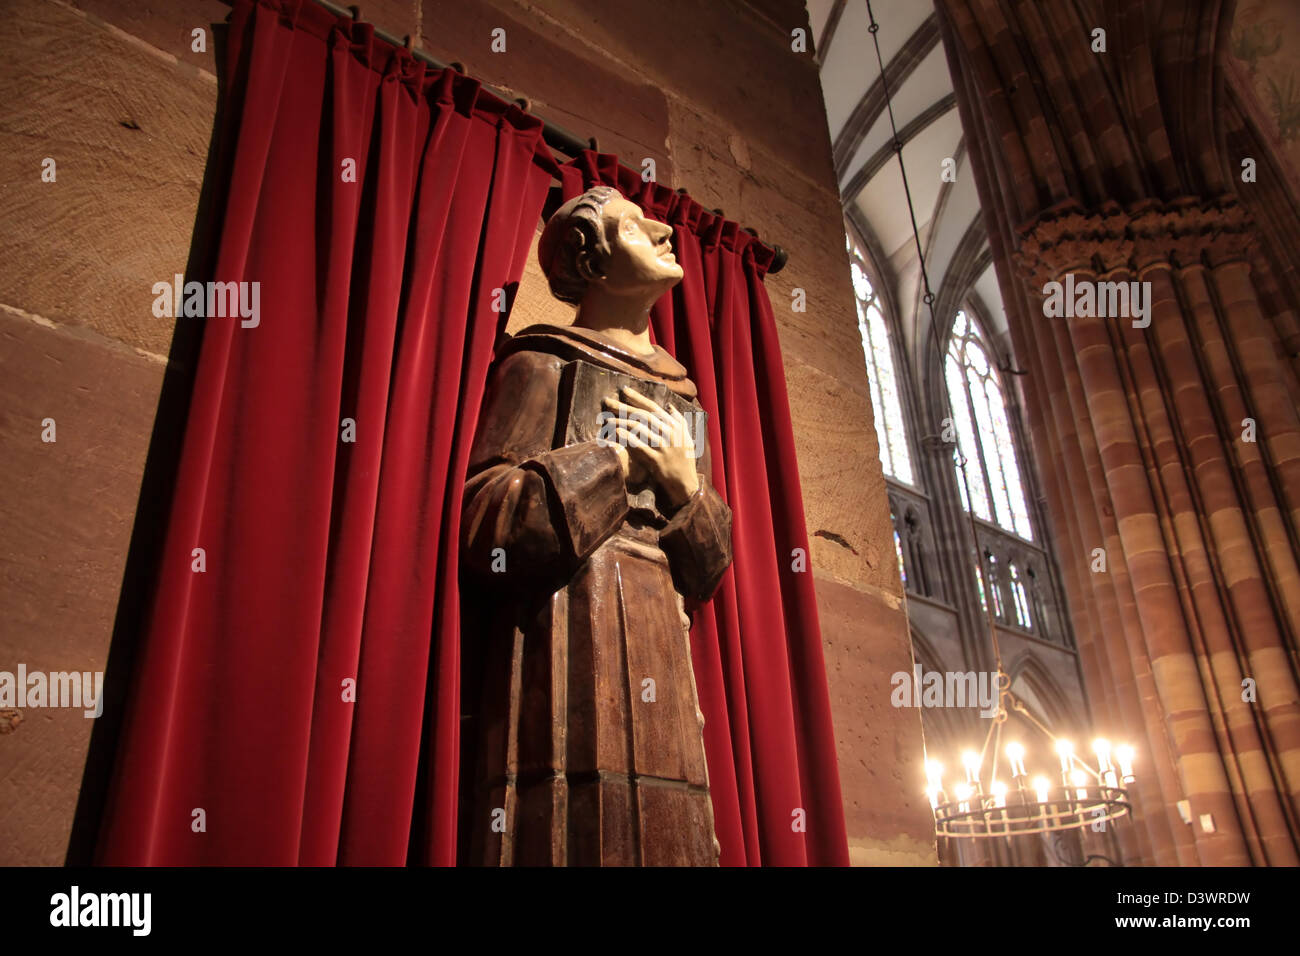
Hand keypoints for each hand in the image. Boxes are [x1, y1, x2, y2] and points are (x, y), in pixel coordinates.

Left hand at [602, 386, 700, 509]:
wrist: (686, 483)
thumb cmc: (685, 459)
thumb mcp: (687, 437)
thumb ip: (679, 420)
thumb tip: (669, 406)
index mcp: (674, 426)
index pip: (653, 407)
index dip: (638, 398)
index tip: (624, 390)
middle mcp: (669, 433)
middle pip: (642, 415)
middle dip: (623, 406)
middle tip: (607, 400)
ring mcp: (663, 447)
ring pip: (639, 429)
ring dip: (621, 421)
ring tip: (606, 419)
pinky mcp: (656, 460)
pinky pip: (640, 447)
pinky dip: (628, 438)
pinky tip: (616, 433)